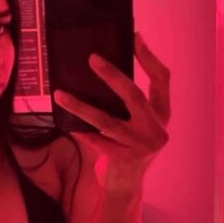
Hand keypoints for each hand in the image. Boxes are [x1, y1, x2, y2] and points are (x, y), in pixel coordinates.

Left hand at [53, 31, 170, 189]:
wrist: (126, 186)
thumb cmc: (127, 147)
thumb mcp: (137, 124)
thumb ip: (129, 103)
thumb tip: (103, 69)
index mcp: (163, 115)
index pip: (162, 79)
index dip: (149, 57)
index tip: (134, 37)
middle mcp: (157, 130)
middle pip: (134, 96)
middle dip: (112, 75)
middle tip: (91, 58)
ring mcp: (142, 146)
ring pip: (106, 121)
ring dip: (80, 106)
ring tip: (60, 94)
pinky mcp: (124, 159)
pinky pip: (96, 140)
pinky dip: (80, 131)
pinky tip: (65, 123)